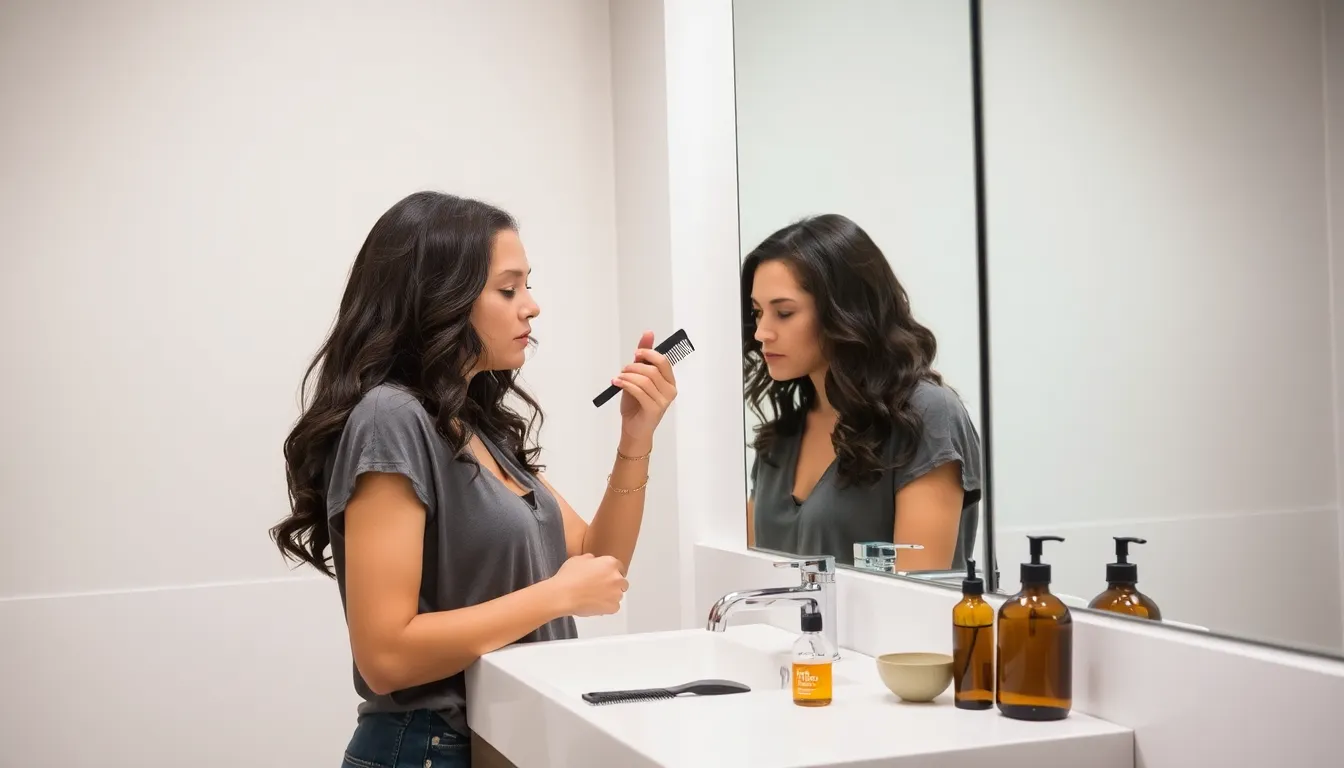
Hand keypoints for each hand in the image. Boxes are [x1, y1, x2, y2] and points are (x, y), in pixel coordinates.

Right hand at [550, 553, 627, 616]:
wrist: (563, 595)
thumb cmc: (569, 577)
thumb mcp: (578, 559)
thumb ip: (590, 559)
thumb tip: (593, 560)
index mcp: (610, 563)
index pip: (619, 567)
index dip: (611, 572)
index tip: (606, 576)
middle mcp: (616, 577)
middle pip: (621, 581)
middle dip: (613, 584)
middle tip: (599, 588)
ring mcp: (616, 593)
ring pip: (618, 594)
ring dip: (610, 595)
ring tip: (595, 597)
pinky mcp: (613, 607)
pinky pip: (614, 607)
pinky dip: (607, 606)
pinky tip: (595, 604)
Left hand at [611, 330, 677, 446]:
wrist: (633, 429)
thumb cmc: (636, 404)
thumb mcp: (638, 377)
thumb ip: (644, 358)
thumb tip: (649, 334)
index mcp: (669, 381)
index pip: (664, 362)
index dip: (649, 354)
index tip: (636, 353)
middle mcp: (670, 391)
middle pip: (654, 370)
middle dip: (635, 366)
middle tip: (623, 369)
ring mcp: (664, 401)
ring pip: (645, 380)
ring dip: (628, 376)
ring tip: (618, 378)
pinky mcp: (654, 410)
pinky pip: (639, 391)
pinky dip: (626, 384)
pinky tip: (617, 383)